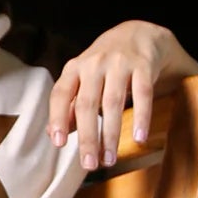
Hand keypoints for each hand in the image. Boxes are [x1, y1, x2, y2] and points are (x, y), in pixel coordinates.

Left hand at [49, 21, 185, 167]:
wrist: (139, 33)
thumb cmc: (105, 66)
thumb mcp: (83, 81)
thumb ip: (69, 106)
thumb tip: (54, 134)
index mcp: (74, 68)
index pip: (60, 94)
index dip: (57, 118)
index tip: (59, 144)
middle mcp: (94, 63)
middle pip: (87, 104)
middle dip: (88, 137)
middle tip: (89, 164)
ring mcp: (119, 63)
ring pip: (113, 102)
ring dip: (111, 134)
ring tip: (110, 160)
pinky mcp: (143, 65)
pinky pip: (143, 94)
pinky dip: (141, 117)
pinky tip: (139, 138)